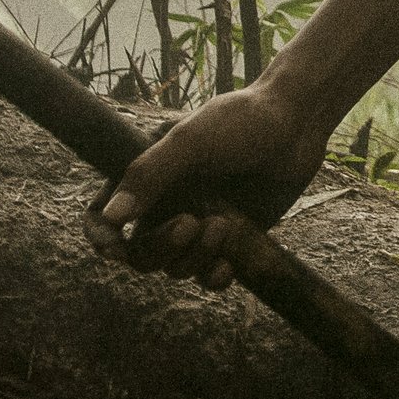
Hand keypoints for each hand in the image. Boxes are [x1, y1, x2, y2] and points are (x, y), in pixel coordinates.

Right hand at [82, 85, 326, 290]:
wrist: (296, 124)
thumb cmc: (241, 121)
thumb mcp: (191, 141)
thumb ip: (149, 175)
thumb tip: (111, 217)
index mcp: (146, 177)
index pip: (102, 216)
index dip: (102, 238)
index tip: (115, 251)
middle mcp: (166, 204)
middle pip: (140, 253)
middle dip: (162, 248)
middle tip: (191, 225)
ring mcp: (197, 224)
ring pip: (175, 268)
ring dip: (195, 257)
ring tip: (224, 225)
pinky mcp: (229, 240)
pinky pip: (208, 276)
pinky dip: (214, 277)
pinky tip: (228, 264)